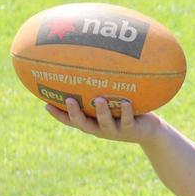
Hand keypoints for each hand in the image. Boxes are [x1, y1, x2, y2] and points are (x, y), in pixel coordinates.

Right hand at [45, 97, 159, 144]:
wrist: (148, 130)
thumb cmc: (126, 111)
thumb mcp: (111, 101)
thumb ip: (99, 90)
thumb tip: (90, 64)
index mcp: (91, 122)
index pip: (70, 120)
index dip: (58, 114)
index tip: (45, 104)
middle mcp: (100, 128)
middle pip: (83, 124)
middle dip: (75, 113)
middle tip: (69, 100)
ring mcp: (115, 131)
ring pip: (105, 123)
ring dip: (101, 112)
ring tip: (99, 100)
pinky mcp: (131, 130)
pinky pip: (127, 121)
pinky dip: (125, 111)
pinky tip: (125, 102)